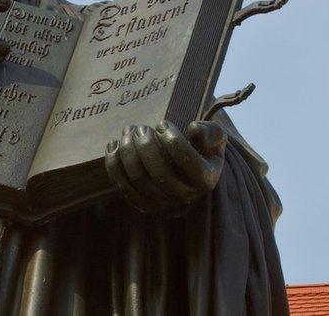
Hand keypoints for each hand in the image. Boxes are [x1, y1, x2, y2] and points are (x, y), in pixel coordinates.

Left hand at [105, 120, 225, 213]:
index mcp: (206, 179)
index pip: (189, 163)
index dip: (172, 140)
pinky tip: (113, 144)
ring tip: (128, 131)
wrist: (188, 170)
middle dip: (146, 145)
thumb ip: (210, 131)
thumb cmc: (201, 147)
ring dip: (128, 151)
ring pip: (139, 179)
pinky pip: (122, 186)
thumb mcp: (214, 136)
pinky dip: (114, 164)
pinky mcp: (142, 204)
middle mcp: (185, 196)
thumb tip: (193, 129)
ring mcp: (163, 203)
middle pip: (160, 174)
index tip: (162, 123)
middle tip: (140, 128)